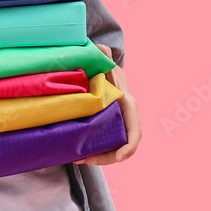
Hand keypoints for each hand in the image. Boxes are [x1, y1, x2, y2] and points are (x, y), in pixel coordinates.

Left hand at [74, 44, 140, 165]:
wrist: (107, 72)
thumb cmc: (106, 68)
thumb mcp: (104, 62)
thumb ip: (102, 56)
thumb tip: (101, 49)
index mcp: (128, 105)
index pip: (134, 130)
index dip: (129, 145)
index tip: (120, 157)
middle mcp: (125, 117)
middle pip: (123, 145)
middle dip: (107, 157)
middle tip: (86, 160)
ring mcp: (117, 124)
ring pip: (112, 148)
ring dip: (98, 158)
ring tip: (77, 159)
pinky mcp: (108, 127)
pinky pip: (104, 144)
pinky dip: (93, 151)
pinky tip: (77, 154)